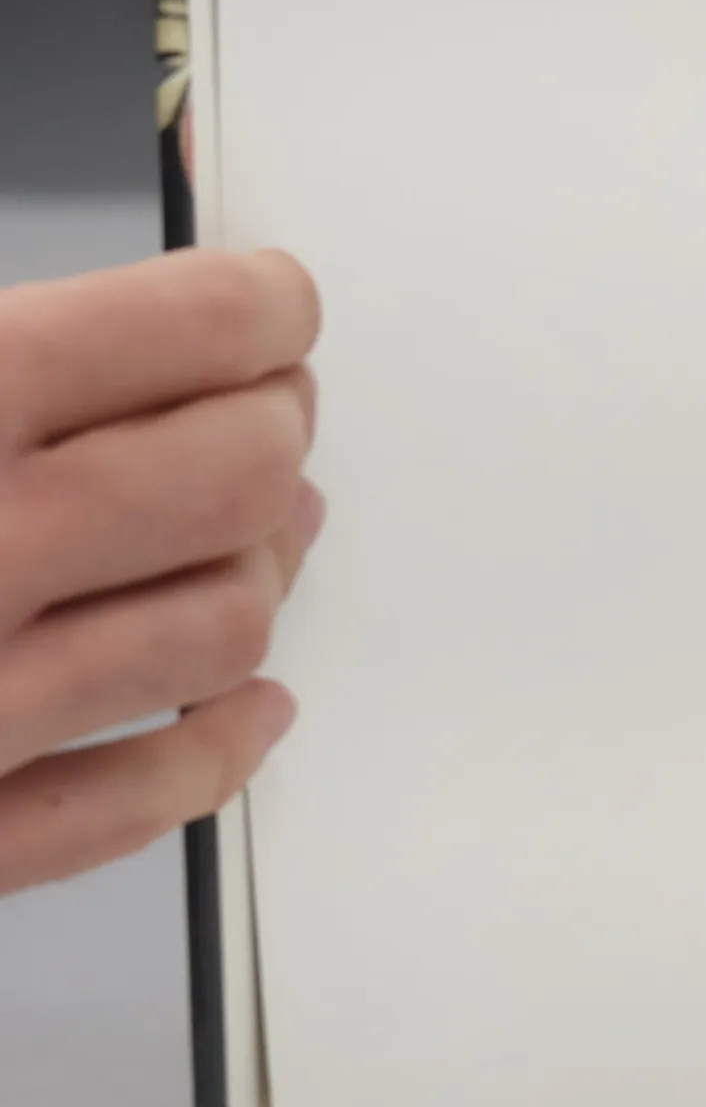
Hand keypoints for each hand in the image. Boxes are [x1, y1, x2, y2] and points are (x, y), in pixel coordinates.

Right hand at [0, 249, 323, 895]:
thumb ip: (6, 360)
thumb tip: (162, 319)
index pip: (182, 328)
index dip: (260, 309)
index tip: (278, 309)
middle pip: (241, 473)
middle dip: (276, 430)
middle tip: (270, 413)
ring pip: (228, 624)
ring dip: (265, 571)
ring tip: (268, 535)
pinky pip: (149, 797)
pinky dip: (221, 747)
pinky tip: (250, 707)